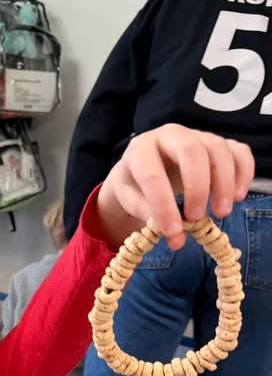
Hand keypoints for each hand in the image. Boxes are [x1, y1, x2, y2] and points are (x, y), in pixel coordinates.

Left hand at [97, 124, 254, 250]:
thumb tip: (178, 239)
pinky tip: (237, 197)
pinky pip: (239, 151)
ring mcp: (198, 135)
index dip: (163, 205)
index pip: (152, 175)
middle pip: (190, 150)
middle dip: (197, 187)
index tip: (173, 231)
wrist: (144, 168)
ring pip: (218, 149)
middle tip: (197, 218)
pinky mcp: (219, 143)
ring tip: (221, 212)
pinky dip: (243, 173)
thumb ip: (151, 218)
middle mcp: (170, 135)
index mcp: (140, 150)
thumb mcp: (133, 201)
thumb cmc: (137, 186)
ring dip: (224, 183)